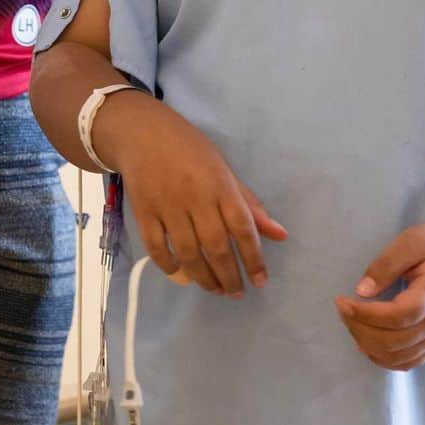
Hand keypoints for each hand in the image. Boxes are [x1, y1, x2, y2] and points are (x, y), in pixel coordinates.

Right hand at [101, 96, 287, 295]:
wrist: (143, 132)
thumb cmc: (190, 150)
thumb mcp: (224, 169)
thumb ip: (249, 204)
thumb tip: (280, 235)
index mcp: (220, 184)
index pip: (242, 227)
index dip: (253, 258)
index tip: (260, 280)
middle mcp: (196, 197)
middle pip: (216, 246)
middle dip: (229, 276)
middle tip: (236, 292)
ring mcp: (168, 205)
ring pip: (188, 253)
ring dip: (204, 278)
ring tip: (215, 289)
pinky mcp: (143, 212)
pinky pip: (157, 249)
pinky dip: (170, 267)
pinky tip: (182, 274)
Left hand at [335, 221, 424, 370]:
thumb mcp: (410, 242)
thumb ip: (385, 265)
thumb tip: (361, 292)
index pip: (396, 316)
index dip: (365, 314)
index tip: (341, 301)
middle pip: (394, 341)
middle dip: (360, 329)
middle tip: (342, 309)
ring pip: (399, 357)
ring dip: (368, 345)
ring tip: (351, 322)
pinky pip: (408, 362)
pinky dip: (384, 358)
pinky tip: (367, 342)